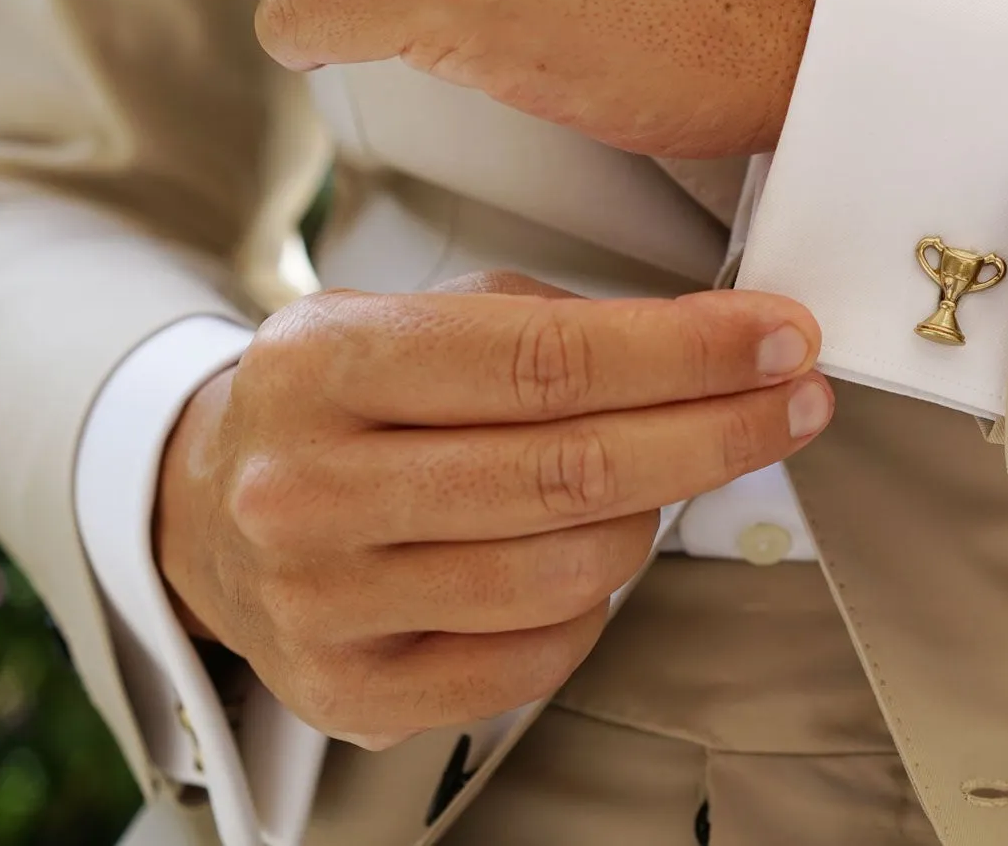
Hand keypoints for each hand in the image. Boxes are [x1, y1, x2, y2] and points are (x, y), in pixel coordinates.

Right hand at [153, 272, 831, 746]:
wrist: (212, 511)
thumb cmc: (349, 403)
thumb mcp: (423, 316)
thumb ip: (558, 321)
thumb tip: (723, 341)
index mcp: (327, 361)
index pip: (546, 359)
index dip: (688, 353)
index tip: (779, 341)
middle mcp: (309, 485)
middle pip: (574, 470)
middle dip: (717, 432)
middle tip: (795, 402)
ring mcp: (324, 600)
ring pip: (570, 570)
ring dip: (651, 518)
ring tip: (654, 477)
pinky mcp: (352, 690)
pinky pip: (540, 657)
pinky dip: (594, 605)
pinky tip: (586, 555)